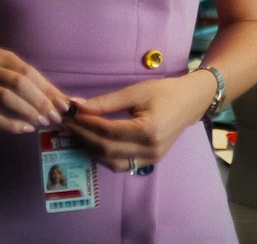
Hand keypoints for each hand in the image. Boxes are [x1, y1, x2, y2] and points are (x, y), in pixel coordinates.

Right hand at [0, 47, 71, 133]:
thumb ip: (35, 83)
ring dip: (27, 111)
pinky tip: (26, 128)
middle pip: (17, 83)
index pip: (27, 71)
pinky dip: (12, 124)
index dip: (47, 88)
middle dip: (40, 101)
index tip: (63, 104)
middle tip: (54, 116)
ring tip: (42, 121)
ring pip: (5, 98)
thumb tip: (66, 101)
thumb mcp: (9, 71)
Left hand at [62, 73, 212, 172]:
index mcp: (149, 130)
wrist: (190, 102)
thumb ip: (105, 102)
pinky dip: (103, 156)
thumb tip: (77, 105)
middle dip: (83, 136)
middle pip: (107, 149)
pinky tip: (91, 142)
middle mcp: (150, 149)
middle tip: (66, 123)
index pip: (108, 131)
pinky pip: (121, 164)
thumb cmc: (164, 92)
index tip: (68, 114)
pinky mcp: (149, 162)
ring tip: (75, 133)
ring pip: (112, 162)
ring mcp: (151, 159)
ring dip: (90, 149)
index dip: (85, 124)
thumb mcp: (135, 92)